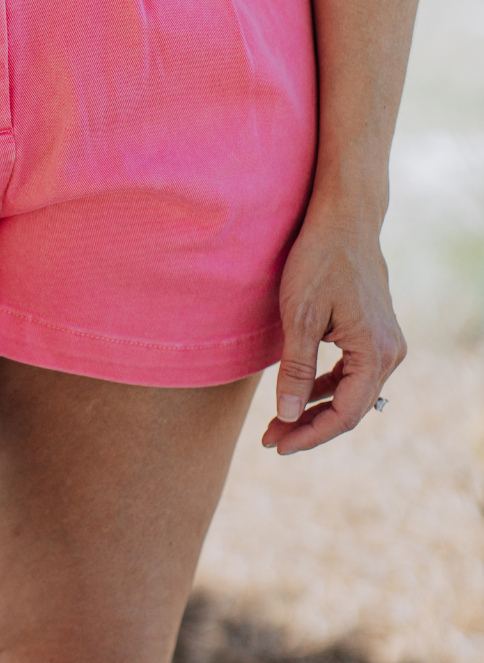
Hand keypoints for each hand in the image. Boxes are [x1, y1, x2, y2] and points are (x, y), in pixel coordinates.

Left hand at [262, 207, 405, 454]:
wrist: (344, 219)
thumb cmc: (319, 260)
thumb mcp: (300, 316)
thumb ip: (295, 369)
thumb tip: (287, 415)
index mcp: (376, 353)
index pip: (345, 414)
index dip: (309, 433)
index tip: (277, 443)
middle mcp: (391, 353)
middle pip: (351, 408)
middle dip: (310, 426)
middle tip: (271, 438)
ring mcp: (387, 343)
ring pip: (352, 392)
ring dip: (317, 408)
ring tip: (280, 421)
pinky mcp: (376, 332)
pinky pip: (353, 373)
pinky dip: (327, 385)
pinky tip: (300, 391)